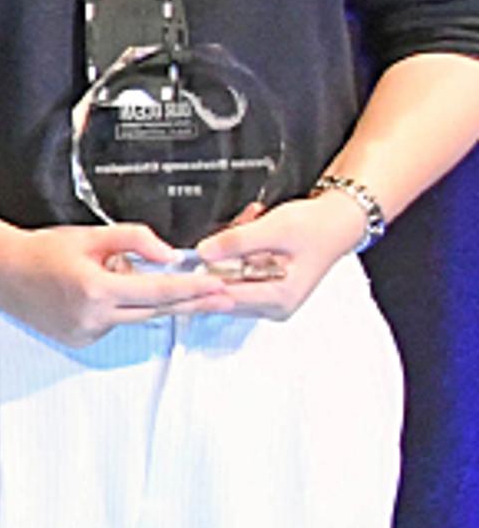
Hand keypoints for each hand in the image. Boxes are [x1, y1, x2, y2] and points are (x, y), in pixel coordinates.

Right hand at [0, 221, 217, 347]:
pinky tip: (91, 293)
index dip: (193, 289)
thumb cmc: (38, 251)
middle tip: (222, 296)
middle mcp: (92, 316)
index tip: (218, 287)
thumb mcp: (90, 236)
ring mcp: (85, 332)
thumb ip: (135, 239)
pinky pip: (114, 324)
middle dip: (189, 301)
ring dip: (144, 300)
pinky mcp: (80, 340)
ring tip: (111, 275)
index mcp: (96, 289)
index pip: (158, 290)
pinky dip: (116, 309)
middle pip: (156, 310)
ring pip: (135, 318)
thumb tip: (168, 255)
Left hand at [182, 191, 370, 320]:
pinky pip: (237, 273)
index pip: (224, 297)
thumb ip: (237, 242)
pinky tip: (253, 228)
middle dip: (224, 255)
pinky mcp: (264, 290)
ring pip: (228, 278)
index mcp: (280, 298)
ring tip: (253, 222)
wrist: (337, 221)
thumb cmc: (315, 226)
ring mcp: (269, 300)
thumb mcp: (275, 228)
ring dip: (232, 250)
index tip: (189, 261)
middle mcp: (274, 306)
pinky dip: (239, 252)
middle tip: (242, 225)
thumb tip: (203, 252)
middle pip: (224, 287)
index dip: (203, 278)